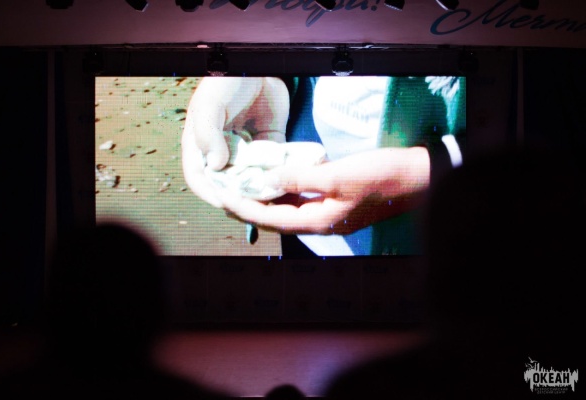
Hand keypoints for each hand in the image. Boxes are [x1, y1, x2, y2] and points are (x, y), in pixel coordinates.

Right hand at [181, 77, 289, 206]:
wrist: (259, 63)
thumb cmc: (226, 80)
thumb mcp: (210, 104)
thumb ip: (207, 133)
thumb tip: (215, 165)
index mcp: (201, 143)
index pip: (199, 176)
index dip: (209, 192)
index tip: (225, 202)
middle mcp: (223, 150)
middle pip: (227, 182)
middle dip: (239, 195)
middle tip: (254, 202)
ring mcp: (246, 148)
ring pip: (252, 177)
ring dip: (261, 187)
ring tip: (272, 193)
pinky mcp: (269, 143)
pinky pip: (273, 163)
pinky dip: (279, 171)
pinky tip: (286, 176)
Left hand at [216, 146, 430, 234]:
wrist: (415, 179)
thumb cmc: (380, 177)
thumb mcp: (338, 175)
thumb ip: (301, 177)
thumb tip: (270, 178)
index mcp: (318, 222)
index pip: (272, 219)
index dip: (245, 209)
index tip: (223, 199)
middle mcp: (320, 222)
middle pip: (276, 218)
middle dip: (250, 208)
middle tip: (226, 195)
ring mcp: (329, 214)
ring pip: (288, 209)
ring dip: (266, 200)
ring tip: (244, 189)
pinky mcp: (335, 203)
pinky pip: (302, 200)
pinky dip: (285, 191)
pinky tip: (276, 181)